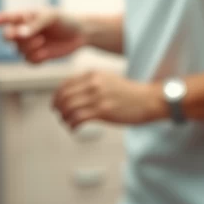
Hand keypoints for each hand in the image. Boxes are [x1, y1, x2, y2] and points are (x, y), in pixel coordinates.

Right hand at [0, 8, 84, 63]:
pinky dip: (36, 58)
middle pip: (8, 38)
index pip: (6, 19)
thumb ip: (34, 25)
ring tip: (42, 41)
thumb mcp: (51, 17)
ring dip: (29, 47)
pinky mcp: (37, 56)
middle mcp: (23, 31)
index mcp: (25, 17)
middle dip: (16, 38)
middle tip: (31, 35)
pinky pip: (29, 61)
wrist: (80, 33)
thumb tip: (19, 34)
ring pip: (18, 51)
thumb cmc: (65, 20)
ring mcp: (29, 45)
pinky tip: (45, 53)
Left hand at [52, 71, 167, 127]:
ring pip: (68, 108)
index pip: (65, 85)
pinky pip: (78, 118)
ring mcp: (98, 97)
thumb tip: (71, 94)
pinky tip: (74, 128)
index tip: (56, 105)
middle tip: (60, 115)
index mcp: (93, 74)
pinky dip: (72, 125)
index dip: (57, 97)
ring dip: (64, 118)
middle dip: (58, 108)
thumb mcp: (108, 79)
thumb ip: (90, 83)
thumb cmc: (129, 93)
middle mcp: (93, 83)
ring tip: (67, 123)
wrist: (148, 99)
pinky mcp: (103, 111)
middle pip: (64, 97)